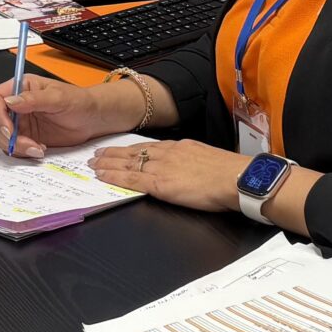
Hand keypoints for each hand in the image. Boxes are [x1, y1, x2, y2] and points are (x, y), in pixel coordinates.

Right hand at [0, 75, 143, 159]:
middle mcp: (16, 106)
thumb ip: (33, 99)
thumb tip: (11, 101)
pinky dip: (23, 152)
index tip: (8, 128)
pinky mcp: (26, 138)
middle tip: (25, 143)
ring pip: (1, 137)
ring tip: (36, 147)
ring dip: (15, 146)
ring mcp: (20, 123)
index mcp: (20, 88)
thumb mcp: (58, 97)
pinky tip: (40, 149)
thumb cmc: (78, 101)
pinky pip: (13, 148)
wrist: (91, 119)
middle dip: (7, 135)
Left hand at [89, 137, 250, 213]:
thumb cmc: (230, 174)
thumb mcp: (208, 160)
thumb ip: (193, 162)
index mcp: (180, 147)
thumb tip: (189, 169)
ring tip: (94, 164)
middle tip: (96, 154)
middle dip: (113, 154)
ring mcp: (163, 167)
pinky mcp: (161, 184)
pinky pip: (132, 179)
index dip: (130, 149)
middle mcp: (168, 153)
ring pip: (128, 163)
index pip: (149, 147)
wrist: (238, 179)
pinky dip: (115, 177)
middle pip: (134, 152)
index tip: (118, 149)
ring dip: (108, 163)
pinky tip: (102, 177)